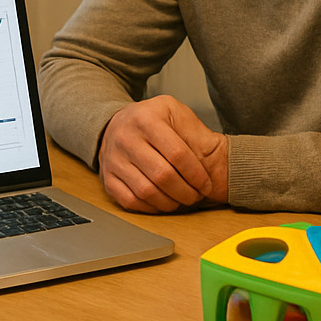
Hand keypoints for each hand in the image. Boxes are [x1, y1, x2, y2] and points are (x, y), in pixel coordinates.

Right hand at [97, 95, 228, 212]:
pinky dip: (152, 207)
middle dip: (186, 192)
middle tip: (196, 196)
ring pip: (147, 192)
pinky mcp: (107, 178)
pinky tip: (164, 201)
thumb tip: (213, 163)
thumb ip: (193, 133)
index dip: (196, 175)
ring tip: (182, 199)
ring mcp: (113, 159)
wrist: (118, 124)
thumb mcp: (175, 113)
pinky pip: (131, 201)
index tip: (206, 185)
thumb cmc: (153, 121)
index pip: (177, 154)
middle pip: (162, 176)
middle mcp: (125, 137)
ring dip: (171, 202)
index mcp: (146, 118)